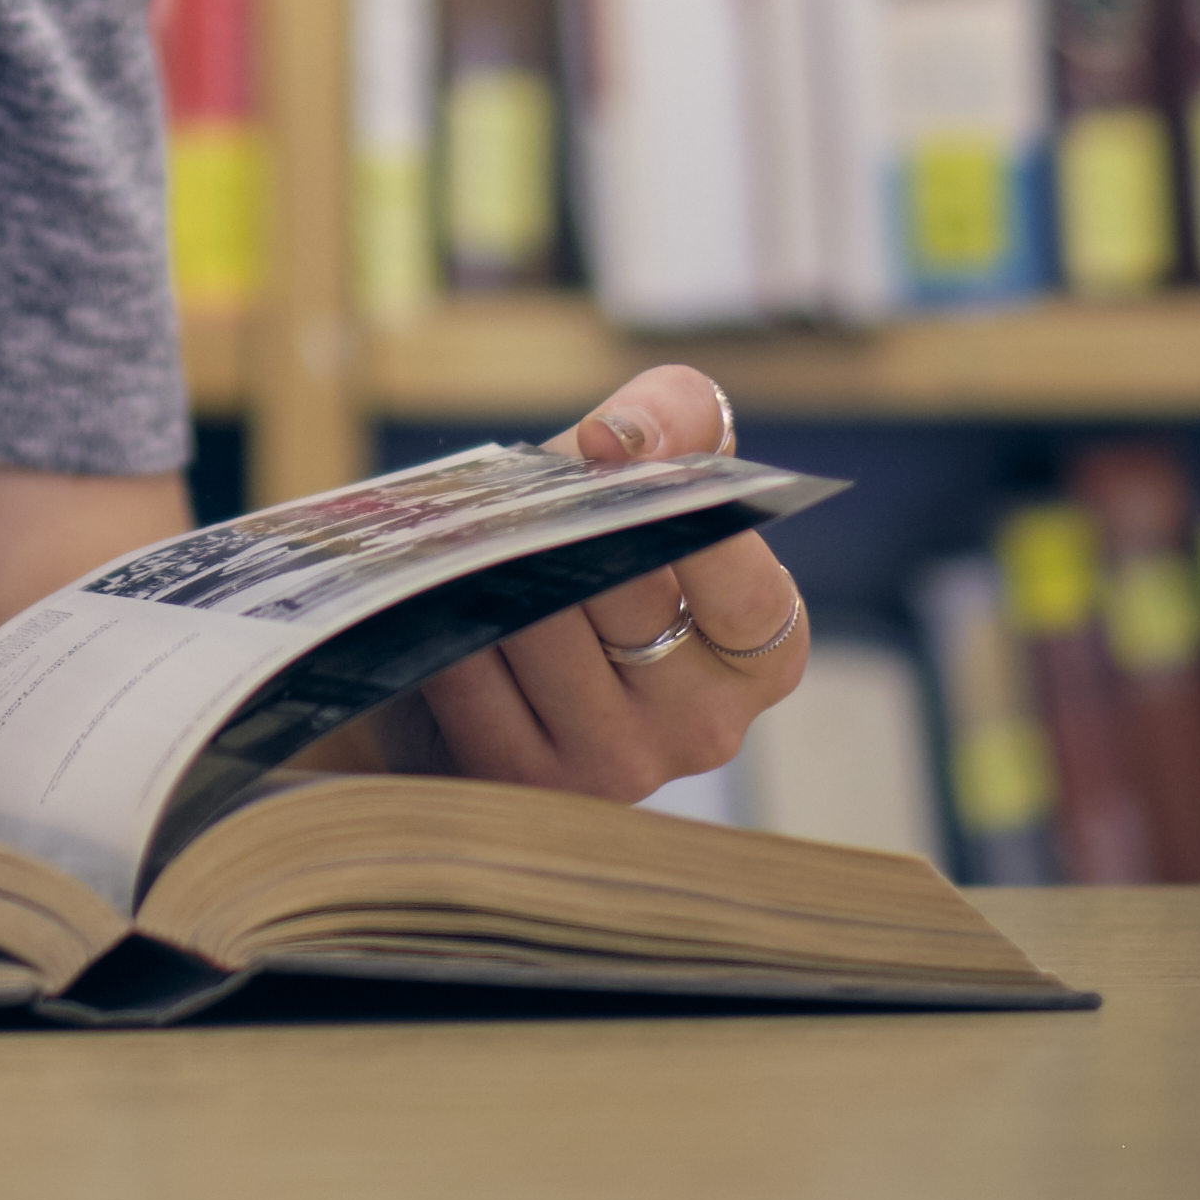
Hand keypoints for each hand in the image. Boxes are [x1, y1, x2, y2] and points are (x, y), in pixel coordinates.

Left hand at [406, 363, 811, 805]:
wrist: (515, 642)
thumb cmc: (603, 543)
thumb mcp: (655, 466)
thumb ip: (671, 417)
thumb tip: (621, 441)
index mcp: (764, 654)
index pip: (746, 594)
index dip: (681, 512)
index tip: (604, 443)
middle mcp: (706, 725)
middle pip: (627, 600)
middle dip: (562, 524)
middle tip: (510, 478)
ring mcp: (620, 766)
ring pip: (542, 634)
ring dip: (493, 565)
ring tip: (464, 520)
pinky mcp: (527, 783)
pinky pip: (472, 682)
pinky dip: (447, 621)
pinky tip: (435, 587)